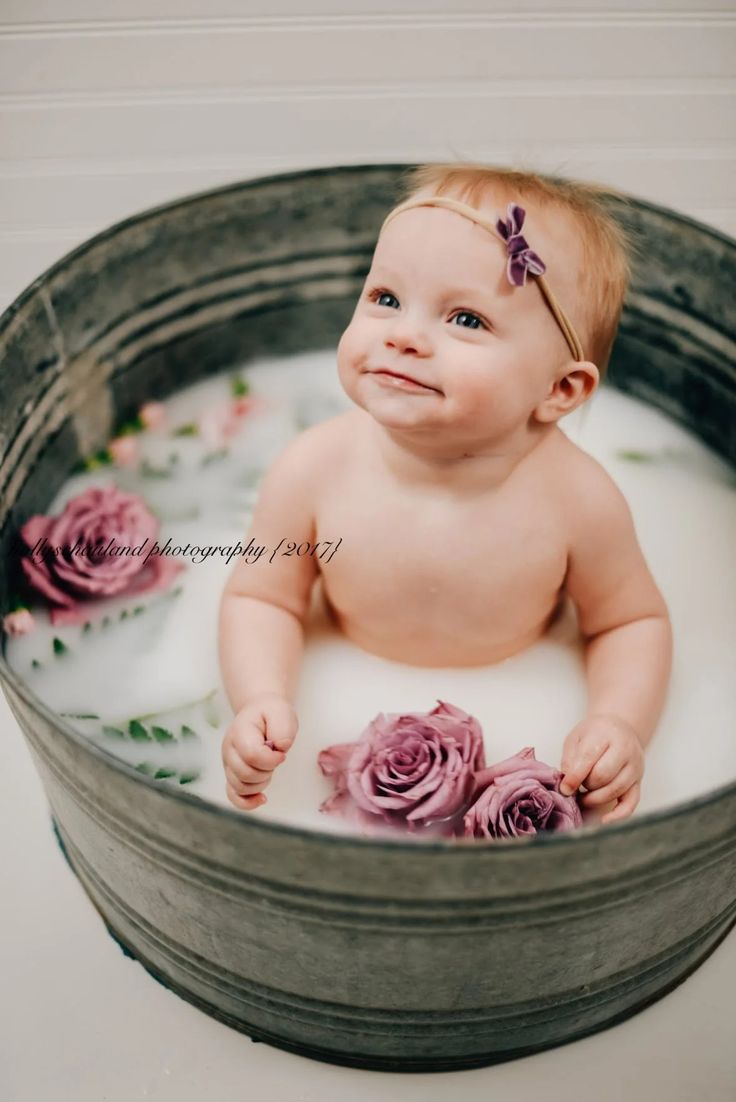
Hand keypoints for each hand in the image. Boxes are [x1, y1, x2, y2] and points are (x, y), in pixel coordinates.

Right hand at [221, 693, 297, 811]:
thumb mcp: (282, 712)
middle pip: (245, 774)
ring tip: (270, 767)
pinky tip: (262, 798)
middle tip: (276, 757)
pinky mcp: (232, 775)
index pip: (251, 755)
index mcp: (240, 731)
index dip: (271, 760)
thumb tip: (279, 749)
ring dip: (261, 782)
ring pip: (241, 787)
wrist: (260, 712)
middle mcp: (229, 749)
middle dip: (267, 770)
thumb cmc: (271, 713)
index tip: (281, 753)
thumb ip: (282, 730)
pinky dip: (247, 802)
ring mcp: (228, 764)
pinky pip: (233, 796)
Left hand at [559, 713, 644, 823]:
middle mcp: (625, 749)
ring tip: (584, 796)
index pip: (589, 757)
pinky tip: (605, 820)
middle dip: (586, 785)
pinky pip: (631, 803)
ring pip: (615, 790)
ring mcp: (635, 767)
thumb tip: (566, 786)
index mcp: (605, 733)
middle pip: (603, 775)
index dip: (574, 776)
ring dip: (595, 798)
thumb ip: (570, 760)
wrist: (619, 728)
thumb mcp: (576, 738)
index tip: (564, 789)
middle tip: (577, 786)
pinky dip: (618, 815)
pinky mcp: (639, 782)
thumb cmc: (594, 734)